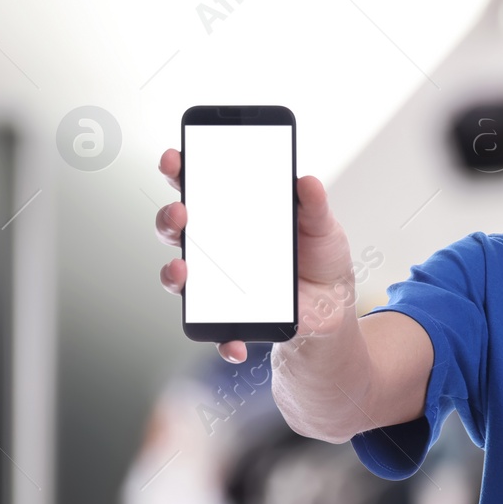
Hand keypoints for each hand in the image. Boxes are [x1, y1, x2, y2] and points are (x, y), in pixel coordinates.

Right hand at [155, 147, 357, 362]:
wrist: (333, 304)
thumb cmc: (319, 256)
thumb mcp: (323, 226)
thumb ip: (314, 204)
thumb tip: (306, 180)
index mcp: (232, 215)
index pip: (196, 186)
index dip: (179, 170)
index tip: (175, 158)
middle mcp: (215, 247)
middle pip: (176, 228)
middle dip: (169, 219)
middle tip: (182, 213)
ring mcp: (216, 282)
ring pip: (180, 277)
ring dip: (174, 273)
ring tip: (184, 270)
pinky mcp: (230, 316)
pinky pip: (216, 330)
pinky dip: (222, 339)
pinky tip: (234, 345)